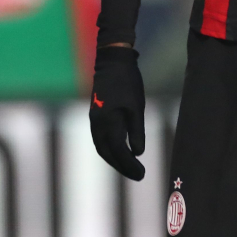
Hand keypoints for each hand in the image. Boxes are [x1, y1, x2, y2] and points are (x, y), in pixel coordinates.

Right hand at [89, 45, 146, 179]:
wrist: (112, 61)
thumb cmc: (128, 82)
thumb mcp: (137, 107)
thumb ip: (136, 131)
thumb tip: (137, 153)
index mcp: (108, 121)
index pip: (118, 150)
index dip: (129, 165)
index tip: (142, 174)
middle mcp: (97, 123)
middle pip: (107, 152)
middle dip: (122, 166)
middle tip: (138, 175)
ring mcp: (94, 119)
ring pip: (102, 146)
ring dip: (115, 159)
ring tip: (130, 168)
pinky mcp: (95, 114)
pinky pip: (100, 138)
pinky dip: (110, 149)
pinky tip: (120, 151)